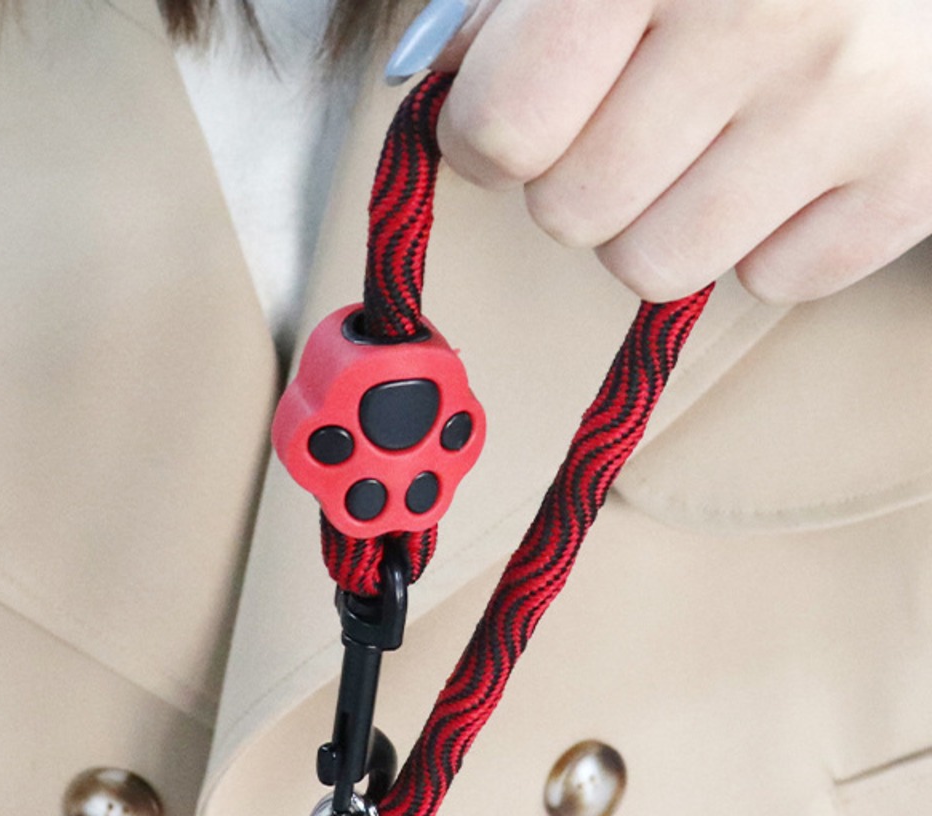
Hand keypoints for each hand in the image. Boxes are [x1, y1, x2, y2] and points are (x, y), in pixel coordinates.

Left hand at [426, 0, 931, 301]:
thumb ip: (512, 0)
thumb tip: (436, 81)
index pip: (507, 128)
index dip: (484, 139)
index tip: (505, 124)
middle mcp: (767, 18)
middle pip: (571, 213)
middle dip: (575, 175)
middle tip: (630, 112)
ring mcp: (851, 102)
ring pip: (654, 266)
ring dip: (656, 219)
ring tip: (709, 134)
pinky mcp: (915, 173)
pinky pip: (771, 282)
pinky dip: (765, 235)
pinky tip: (793, 151)